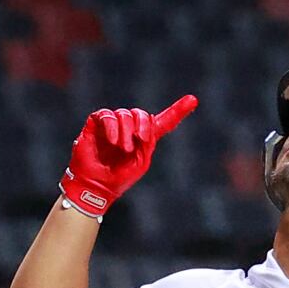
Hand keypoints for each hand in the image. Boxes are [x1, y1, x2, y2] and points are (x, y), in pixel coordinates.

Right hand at [59, 95, 197, 218]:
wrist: (96, 187)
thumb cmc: (119, 179)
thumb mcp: (141, 161)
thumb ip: (149, 142)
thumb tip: (149, 124)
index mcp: (143, 138)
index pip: (163, 121)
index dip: (178, 110)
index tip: (193, 100)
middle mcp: (128, 129)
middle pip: (140, 114)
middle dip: (143, 124)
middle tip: (140, 140)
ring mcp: (111, 125)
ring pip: (124, 114)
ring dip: (126, 130)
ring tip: (122, 147)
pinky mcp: (95, 124)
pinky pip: (106, 115)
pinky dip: (111, 126)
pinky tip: (113, 141)